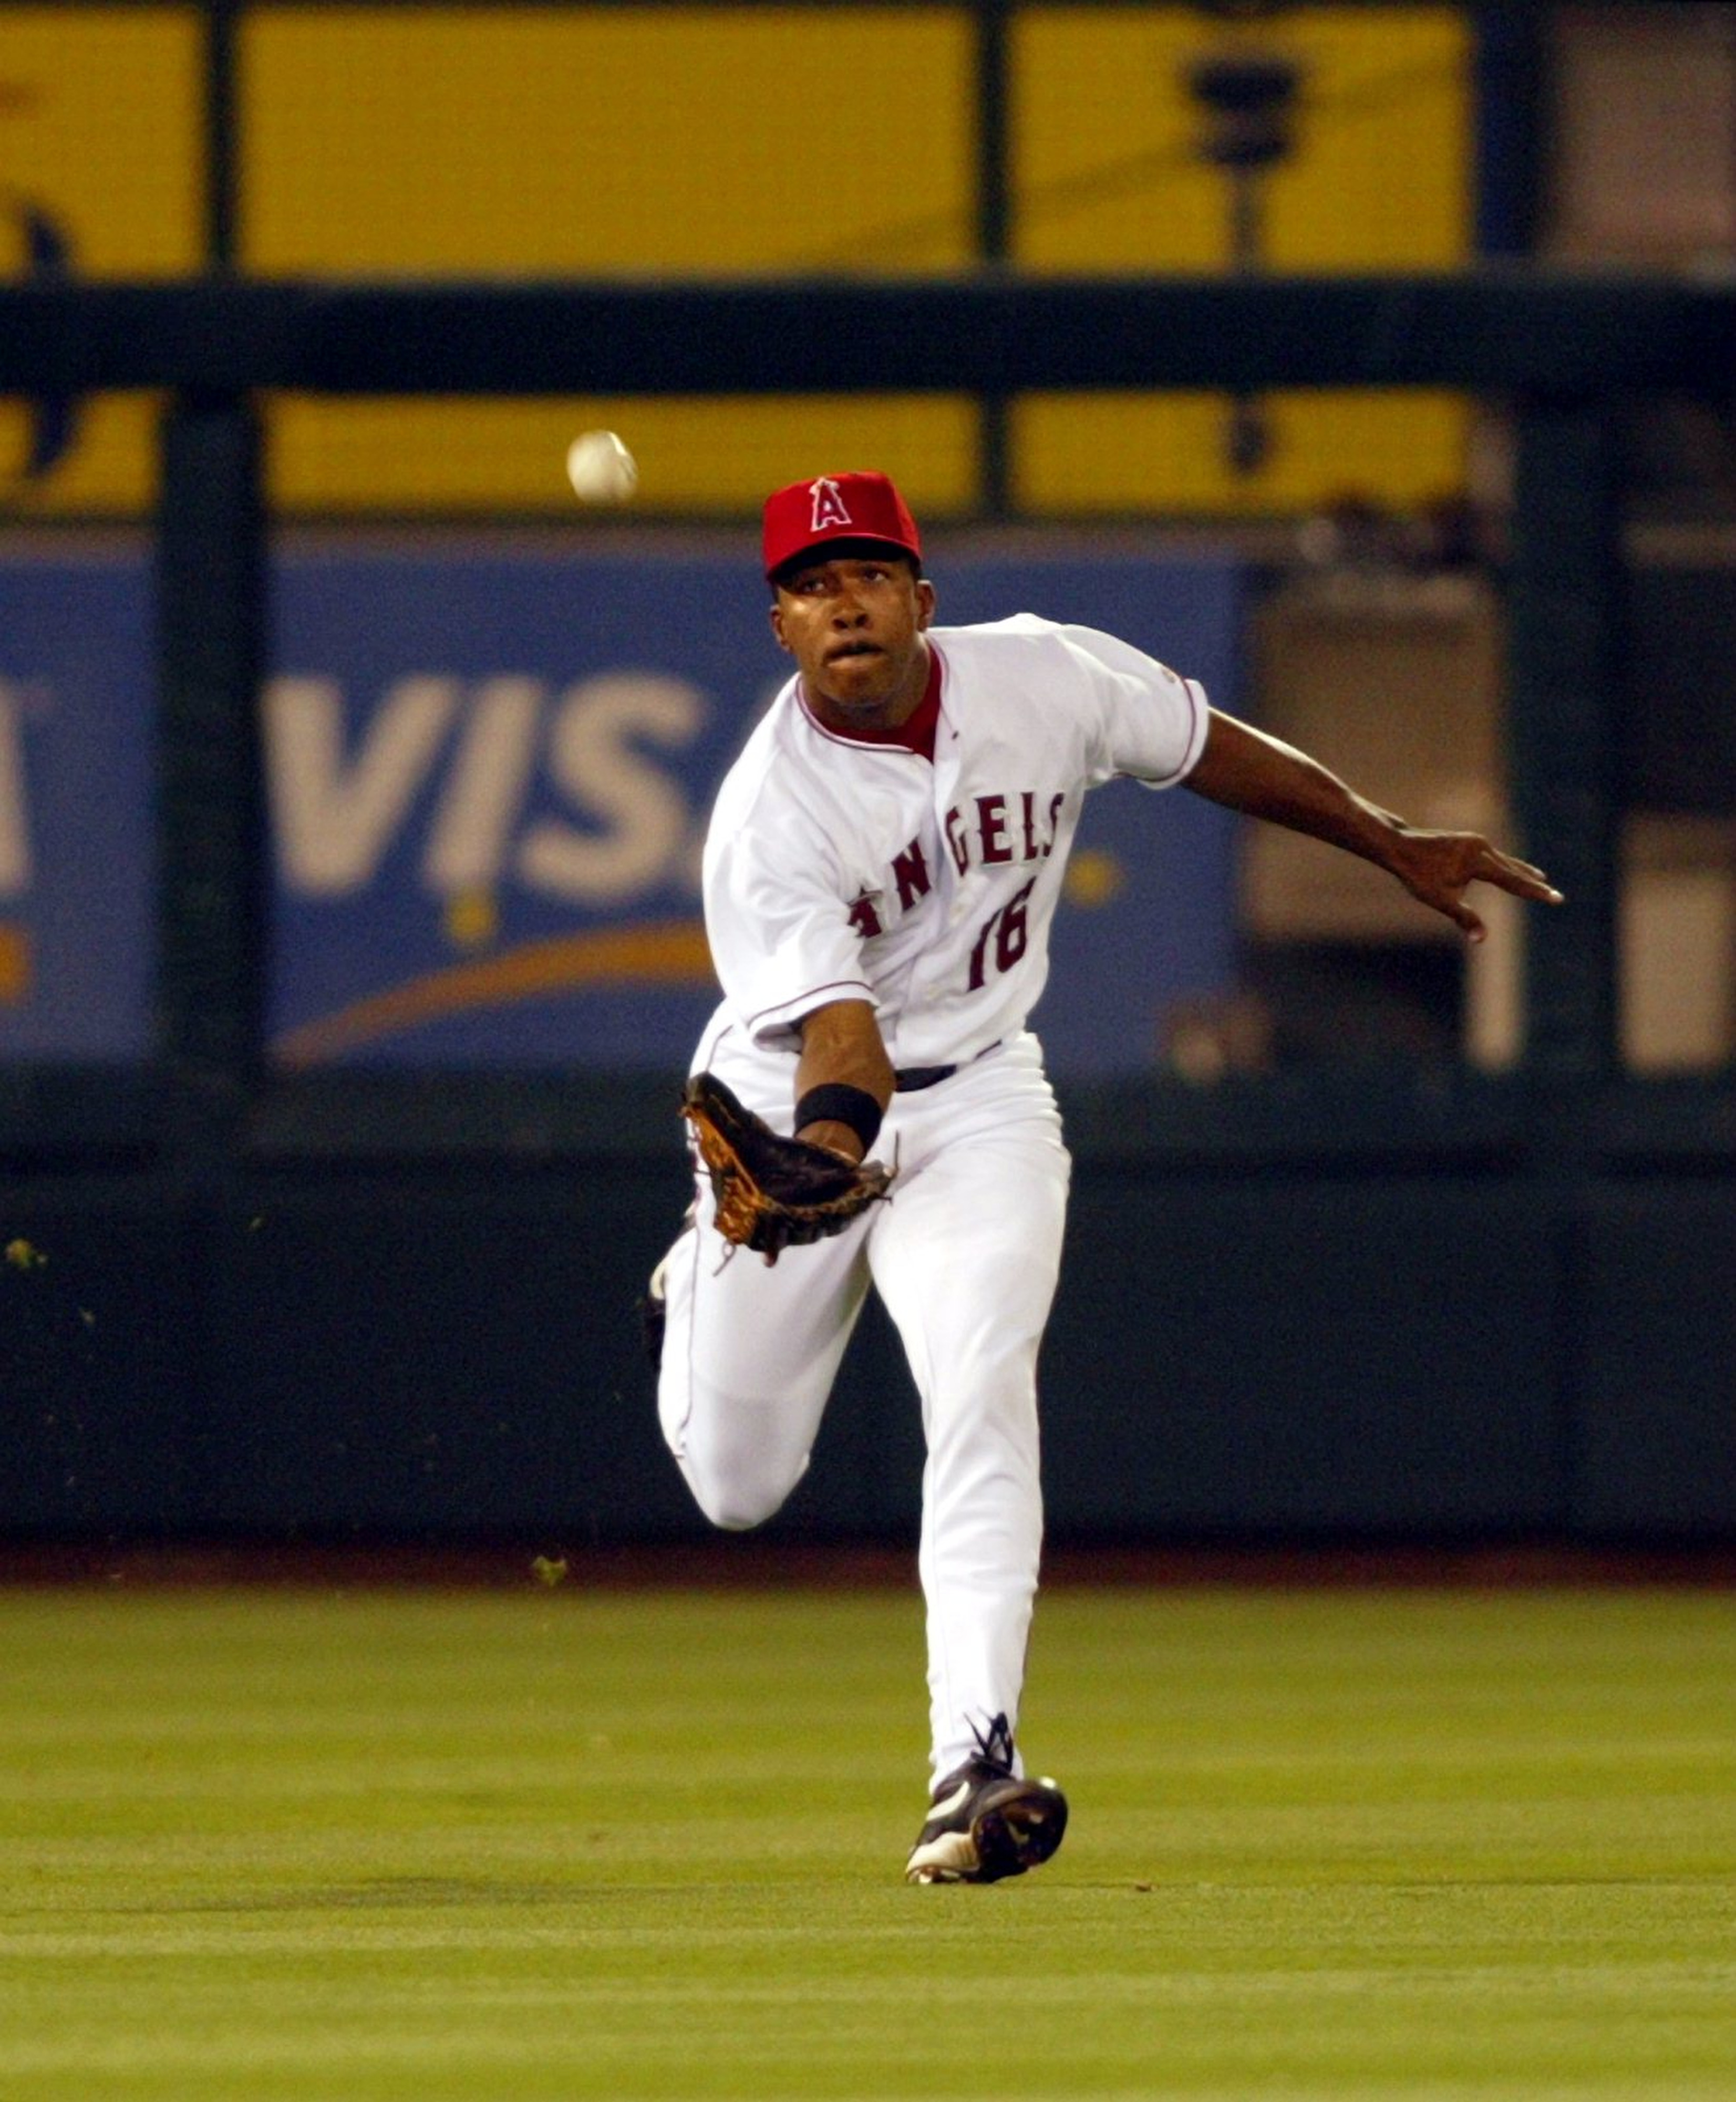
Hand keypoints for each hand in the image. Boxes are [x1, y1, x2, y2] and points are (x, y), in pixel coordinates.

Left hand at [1388, 828, 1563, 942]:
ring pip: (1504, 861)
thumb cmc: (1418, 875)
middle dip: (1532, 883)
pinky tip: (1509, 868)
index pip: (1513, 881)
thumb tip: (1481, 939)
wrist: (1400, 846)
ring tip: (1540, 877)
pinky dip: (1505, 864)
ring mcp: (1476, 842)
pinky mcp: (1469, 841)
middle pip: (1513, 870)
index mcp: (1478, 861)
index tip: (1556, 897)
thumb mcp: (1440, 900)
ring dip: (1521, 871)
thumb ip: (1463, 917)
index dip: (1535, 892)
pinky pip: (1493, 856)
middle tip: (1554, 895)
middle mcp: (1481, 848)